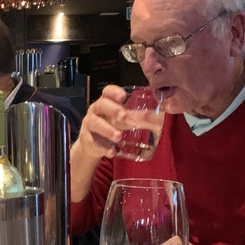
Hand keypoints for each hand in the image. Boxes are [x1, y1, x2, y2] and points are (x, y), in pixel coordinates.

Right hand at [70, 86, 138, 200]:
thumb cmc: (112, 125)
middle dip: (113, 110)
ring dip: (108, 130)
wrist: (93, 143)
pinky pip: (92, 142)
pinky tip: (111, 152)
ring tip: (118, 137)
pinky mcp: (86, 139)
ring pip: (95, 123)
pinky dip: (102, 148)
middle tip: (124, 116)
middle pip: (101, 105)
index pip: (107, 92)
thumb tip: (158, 116)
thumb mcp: (123, 119)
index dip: (113, 92)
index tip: (123, 96)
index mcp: (106, 102)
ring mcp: (89, 124)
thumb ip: (137, 117)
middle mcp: (96, 111)